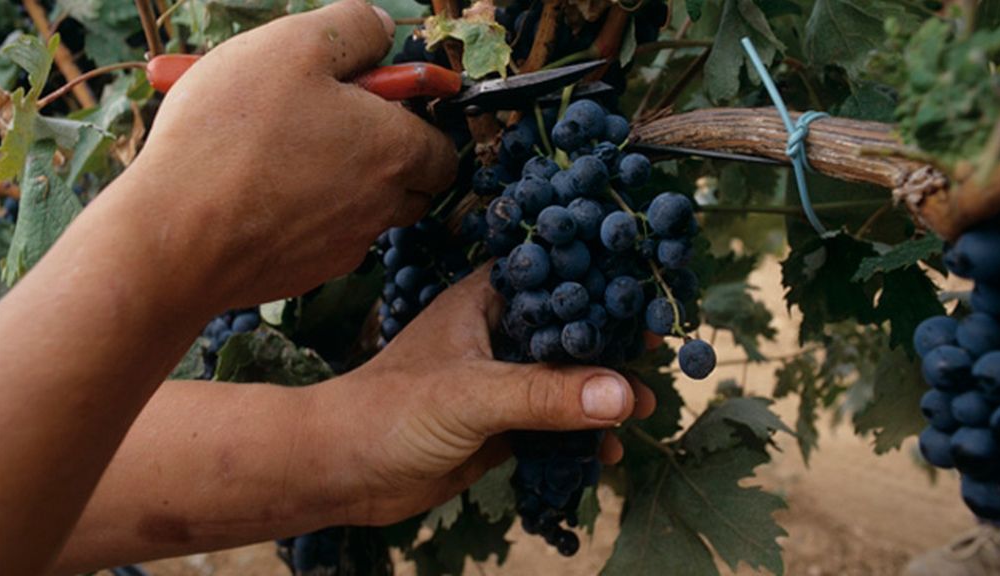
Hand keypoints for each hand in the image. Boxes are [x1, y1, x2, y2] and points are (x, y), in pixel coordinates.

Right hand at [109, 0, 456, 309]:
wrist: (176, 235)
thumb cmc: (233, 133)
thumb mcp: (295, 44)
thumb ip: (352, 28)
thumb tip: (378, 29)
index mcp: (395, 152)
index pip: (443, 150)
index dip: (416, 121)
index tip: (375, 100)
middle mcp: (381, 208)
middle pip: (406, 183)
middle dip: (378, 152)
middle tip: (319, 119)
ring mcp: (343, 248)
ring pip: (358, 209)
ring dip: (331, 178)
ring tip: (268, 148)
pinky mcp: (304, 273)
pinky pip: (316, 237)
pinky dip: (295, 212)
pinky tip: (247, 188)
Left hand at [308, 267, 656, 525]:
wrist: (341, 470)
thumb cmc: (392, 411)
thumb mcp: (472, 395)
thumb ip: (545, 395)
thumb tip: (622, 395)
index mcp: (485, 302)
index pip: (554, 282)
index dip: (601, 288)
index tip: (648, 303)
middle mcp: (496, 336)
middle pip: (567, 335)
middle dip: (611, 352)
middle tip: (658, 364)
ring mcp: (499, 383)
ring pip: (564, 384)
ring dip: (600, 399)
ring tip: (643, 413)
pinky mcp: (498, 426)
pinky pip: (551, 427)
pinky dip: (579, 438)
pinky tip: (606, 455)